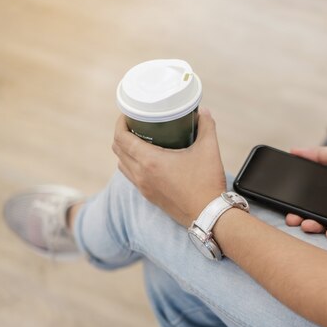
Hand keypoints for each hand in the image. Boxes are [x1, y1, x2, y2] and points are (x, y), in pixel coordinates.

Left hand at [112, 108, 226, 226]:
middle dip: (122, 134)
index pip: (121, 138)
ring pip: (122, 164)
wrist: (208, 214)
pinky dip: (132, 165)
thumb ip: (206, 126)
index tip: (128, 115)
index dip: (120, 123)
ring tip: (140, 141)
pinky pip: (131, 177)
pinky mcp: (149, 196)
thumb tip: (204, 112)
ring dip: (125, 151)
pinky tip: (148, 160)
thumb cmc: (207, 183)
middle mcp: (141, 175)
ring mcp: (143, 187)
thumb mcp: (209, 149)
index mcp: (150, 161)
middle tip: (135, 125)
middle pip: (118, 150)